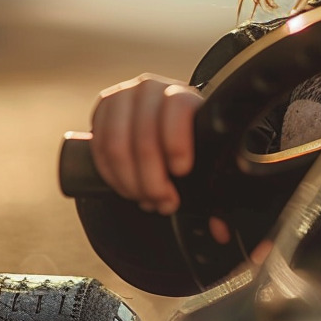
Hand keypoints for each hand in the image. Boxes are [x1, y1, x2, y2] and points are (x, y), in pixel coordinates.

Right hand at [89, 73, 202, 215]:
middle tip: (163, 202)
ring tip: (146, 199)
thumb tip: (221, 231)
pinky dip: (111, 175)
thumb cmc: (189, 140)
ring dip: (130, 182)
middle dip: (152, 179)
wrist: (163, 118)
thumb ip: (215, 193)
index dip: (177, 142)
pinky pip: (99, 147)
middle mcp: (151, 88)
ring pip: (117, 145)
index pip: (177, 108)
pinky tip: (126, 189)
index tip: (182, 171)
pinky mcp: (102, 109)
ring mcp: (123, 96)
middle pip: (144, 136)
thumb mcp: (205, 155)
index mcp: (183, 94)